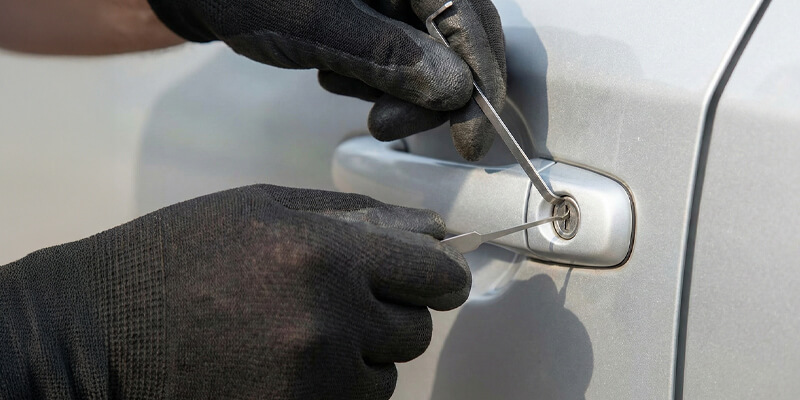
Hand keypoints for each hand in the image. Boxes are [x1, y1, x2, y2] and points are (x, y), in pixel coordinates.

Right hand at [0, 185, 469, 398]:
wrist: (96, 334)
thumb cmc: (175, 259)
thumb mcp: (260, 209)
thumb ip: (351, 216)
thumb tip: (425, 229)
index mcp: (324, 254)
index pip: (435, 276)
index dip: (440, 277)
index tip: (434, 280)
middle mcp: (329, 321)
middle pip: (414, 330)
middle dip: (388, 318)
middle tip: (338, 306)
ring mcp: (313, 381)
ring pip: (384, 377)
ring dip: (358, 360)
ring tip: (295, 338)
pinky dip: (333, 391)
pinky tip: (283, 367)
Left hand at [146, 0, 505, 160]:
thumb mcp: (313, 25)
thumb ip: (386, 56)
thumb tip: (453, 91)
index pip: (468, 17)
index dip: (480, 81)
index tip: (472, 136)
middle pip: (459, 38)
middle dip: (428, 92)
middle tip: (385, 123)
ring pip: (430, 54)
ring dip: (392, 86)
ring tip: (336, 77)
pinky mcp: (378, 12)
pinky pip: (400, 54)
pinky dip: (373, 76)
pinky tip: (333, 68)